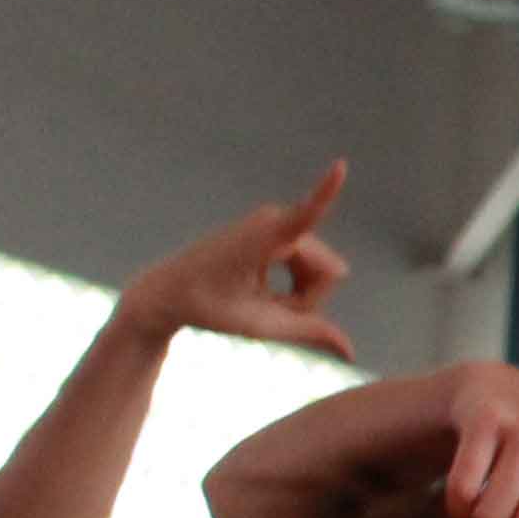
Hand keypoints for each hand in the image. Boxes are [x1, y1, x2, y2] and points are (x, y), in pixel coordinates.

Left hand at [120, 166, 354, 359]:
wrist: (167, 293)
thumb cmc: (206, 308)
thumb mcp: (258, 326)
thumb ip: (310, 333)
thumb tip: (351, 352)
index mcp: (262, 239)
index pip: (305, 213)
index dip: (326, 191)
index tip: (341, 165)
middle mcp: (272, 221)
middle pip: (327, 270)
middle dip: (308, 298)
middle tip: (269, 312)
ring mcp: (274, 223)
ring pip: (320, 268)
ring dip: (299, 293)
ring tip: (264, 303)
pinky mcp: (274, 229)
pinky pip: (307, 261)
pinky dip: (292, 284)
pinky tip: (265, 293)